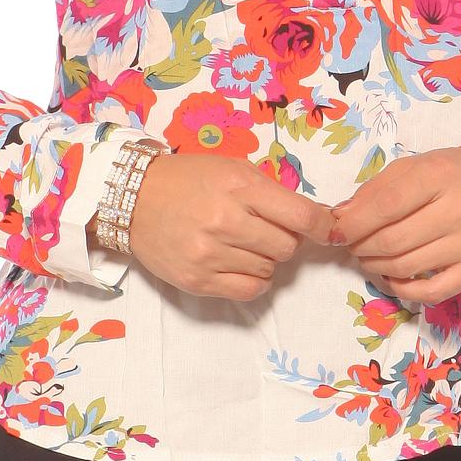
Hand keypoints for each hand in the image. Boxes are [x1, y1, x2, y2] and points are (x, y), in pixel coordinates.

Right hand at [121, 152, 336, 300]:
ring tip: (244, 244)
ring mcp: (210, 254)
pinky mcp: (198, 280)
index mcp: (239, 187)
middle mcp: (226, 221)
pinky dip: (255, 281)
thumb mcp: (233, 169)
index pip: (301, 215)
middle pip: (287, 247)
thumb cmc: (190, 179)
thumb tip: (312, 218)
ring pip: (269, 269)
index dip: (322, 225)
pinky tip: (243, 266)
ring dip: (266, 259)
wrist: (135, 199)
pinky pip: (250, 291)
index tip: (326, 229)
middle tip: (267, 230)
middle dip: (285, 240)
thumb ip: (270, 192)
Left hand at [326, 144, 460, 304]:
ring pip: (406, 267)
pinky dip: (402, 288)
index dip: (353, 223)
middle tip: (351, 244)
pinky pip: (430, 291)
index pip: (385, 206)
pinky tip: (390, 276)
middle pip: (392, 241)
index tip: (334, 230)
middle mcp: (458, 211)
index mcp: (438, 176)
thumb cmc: (455, 173)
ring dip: (375, 266)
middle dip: (360, 246)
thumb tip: (340, 217)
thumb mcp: (416, 165)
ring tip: (367, 256)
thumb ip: (377, 189)